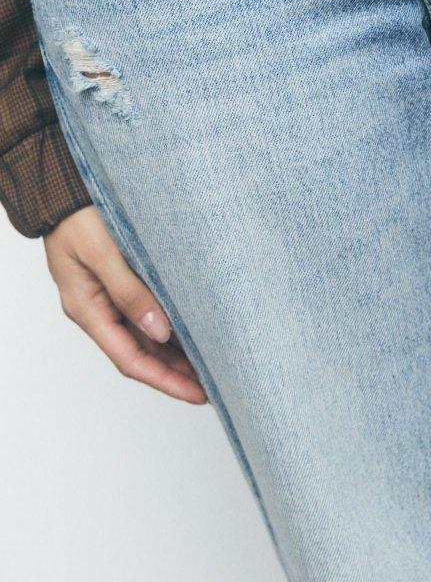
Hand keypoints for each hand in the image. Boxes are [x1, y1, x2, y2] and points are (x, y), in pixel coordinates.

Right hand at [44, 205, 206, 403]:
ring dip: (176, 353)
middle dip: (175, 373)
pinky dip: (171, 325)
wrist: (65, 189)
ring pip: (147, 336)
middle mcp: (99, 308)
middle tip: (214, 385)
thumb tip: (160, 330)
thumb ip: (129, 291)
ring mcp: (110, 296)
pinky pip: (148, 312)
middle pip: (141, 353)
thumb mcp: (102, 252)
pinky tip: (194, 329)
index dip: (165, 380)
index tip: (197, 392)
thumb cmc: (78, 216)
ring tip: (211, 364)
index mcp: (88, 309)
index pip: (131, 360)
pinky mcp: (122, 279)